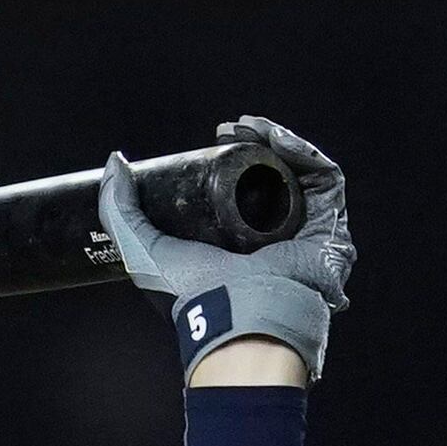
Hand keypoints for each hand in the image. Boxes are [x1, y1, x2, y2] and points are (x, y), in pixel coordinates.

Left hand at [99, 115, 354, 377]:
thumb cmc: (192, 296)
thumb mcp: (142, 248)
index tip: (217, 136)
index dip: (233, 157)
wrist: (237, 317)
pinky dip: (305, 153)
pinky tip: (279, 137)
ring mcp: (306, 239)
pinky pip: (325, 182)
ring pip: (300, 175)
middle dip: (256, 145)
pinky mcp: (331, 234)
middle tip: (232, 130)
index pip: (243, 190)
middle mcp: (274, 244)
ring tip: (253, 127)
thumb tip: (115, 161)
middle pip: (274, 179)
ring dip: (280, 141)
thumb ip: (119, 209)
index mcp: (237, 249)